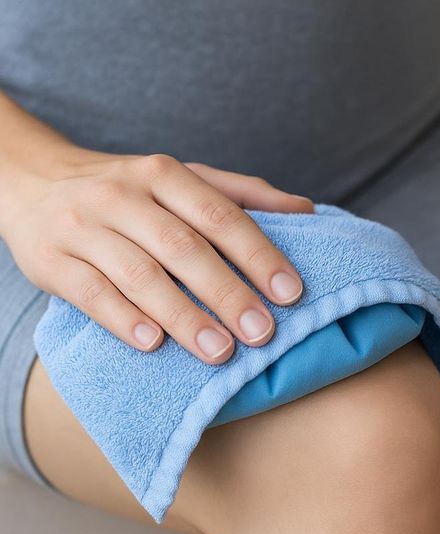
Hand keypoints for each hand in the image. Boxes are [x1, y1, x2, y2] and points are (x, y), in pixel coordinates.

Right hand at [0, 149, 314, 362]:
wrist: (30, 179)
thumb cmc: (129, 191)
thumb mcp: (182, 179)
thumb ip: (242, 194)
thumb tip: (307, 211)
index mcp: (164, 175)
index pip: (221, 215)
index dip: (258, 255)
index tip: (291, 294)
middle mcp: (123, 196)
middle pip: (183, 248)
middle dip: (227, 293)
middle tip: (262, 333)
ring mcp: (82, 227)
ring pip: (139, 274)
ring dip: (183, 315)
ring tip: (220, 350)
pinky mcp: (49, 260)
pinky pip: (89, 293)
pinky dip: (124, 320)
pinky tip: (154, 344)